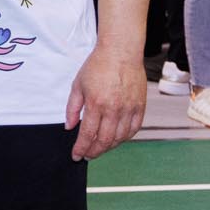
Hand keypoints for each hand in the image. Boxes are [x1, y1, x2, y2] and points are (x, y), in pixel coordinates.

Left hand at [66, 44, 145, 159]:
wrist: (121, 53)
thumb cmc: (97, 66)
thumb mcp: (77, 85)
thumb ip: (72, 108)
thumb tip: (69, 126)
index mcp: (96, 104)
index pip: (87, 134)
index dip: (81, 148)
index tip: (76, 156)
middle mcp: (114, 110)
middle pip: (105, 140)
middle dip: (94, 151)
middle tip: (87, 155)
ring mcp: (129, 109)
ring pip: (120, 138)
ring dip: (109, 147)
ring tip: (100, 148)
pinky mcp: (140, 107)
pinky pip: (134, 129)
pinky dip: (125, 138)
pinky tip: (117, 139)